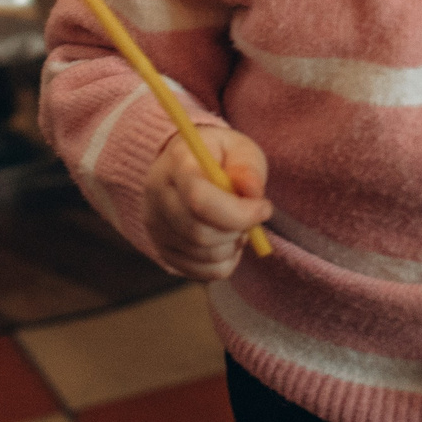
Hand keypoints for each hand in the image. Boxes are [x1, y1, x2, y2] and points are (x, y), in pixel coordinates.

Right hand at [144, 124, 270, 279]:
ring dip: (233, 246)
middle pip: (199, 233)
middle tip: (252, 216)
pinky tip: (228, 240)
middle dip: (237, 230)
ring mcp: (156, 226)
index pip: (199, 200)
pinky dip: (225, 262)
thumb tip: (252, 191)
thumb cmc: (218, 156)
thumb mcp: (238, 148)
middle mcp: (157, 196)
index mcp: (176, 163)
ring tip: (237, 224)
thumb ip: (248, 167)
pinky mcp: (163, 249)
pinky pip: (201, 272)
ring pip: (203, 255)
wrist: (186, 166)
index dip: (238, 212)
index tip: (265, 208)